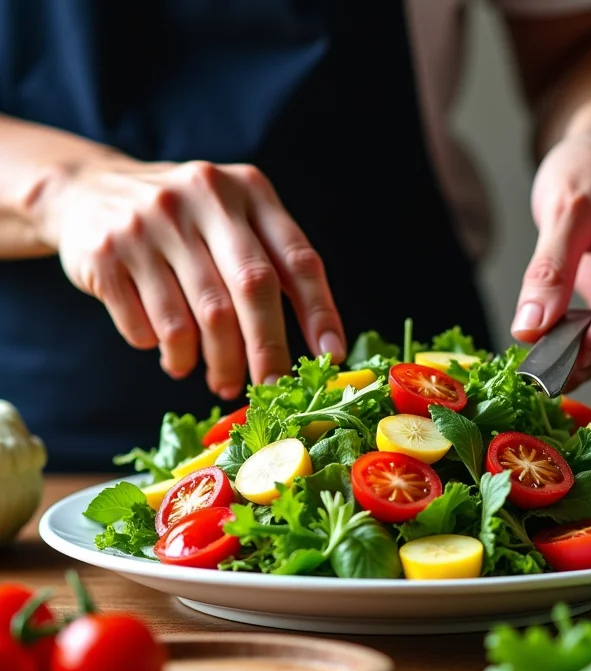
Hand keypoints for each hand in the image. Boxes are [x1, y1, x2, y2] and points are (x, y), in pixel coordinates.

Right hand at [41, 159, 345, 397]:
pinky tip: (170, 354)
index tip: (331, 358)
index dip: (319, 313)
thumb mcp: (232, 219)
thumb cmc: (185, 221)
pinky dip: (166, 352)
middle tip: (271, 389)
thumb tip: (315, 347)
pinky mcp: (107, 252)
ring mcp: (151, 223)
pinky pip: (149, 327)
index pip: (297, 259)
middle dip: (267, 351)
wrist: (88, 190)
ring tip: (218, 378)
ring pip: (199, 318)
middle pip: (251, 289)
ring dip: (214, 363)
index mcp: (248, 190)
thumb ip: (272, 265)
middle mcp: (203, 197)